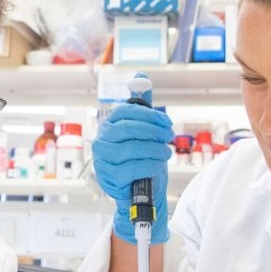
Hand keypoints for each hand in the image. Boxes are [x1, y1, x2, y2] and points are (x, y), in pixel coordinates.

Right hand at [93, 91, 173, 244]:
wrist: (138, 194)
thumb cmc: (141, 160)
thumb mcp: (143, 133)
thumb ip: (142, 107)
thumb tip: (141, 77)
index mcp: (109, 126)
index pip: (127, 111)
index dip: (150, 115)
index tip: (167, 122)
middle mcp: (102, 141)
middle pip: (129, 128)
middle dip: (154, 131)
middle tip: (169, 137)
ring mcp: (103, 160)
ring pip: (132, 148)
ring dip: (155, 150)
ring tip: (165, 154)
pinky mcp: (109, 178)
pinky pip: (133, 167)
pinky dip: (150, 165)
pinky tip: (157, 165)